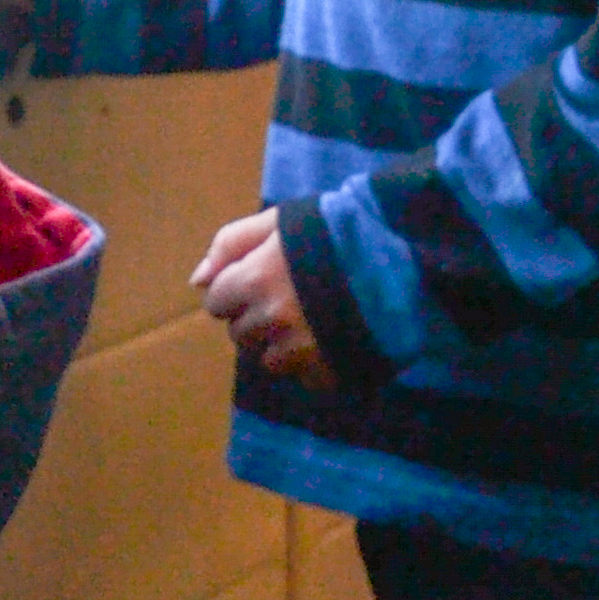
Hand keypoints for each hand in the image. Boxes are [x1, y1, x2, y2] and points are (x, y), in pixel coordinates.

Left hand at [194, 208, 333, 391]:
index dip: (235, 291)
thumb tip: (196, 281)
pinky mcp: (326, 372)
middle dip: (254, 318)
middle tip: (288, 299)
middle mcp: (270, 318)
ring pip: (268, 360)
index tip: (259, 282)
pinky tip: (330, 337)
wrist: (402, 258)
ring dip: (280, 344)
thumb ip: (230, 245)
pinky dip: (311, 362)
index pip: (216, 302)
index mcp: (254, 279)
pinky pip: (302, 377)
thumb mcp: (277, 222)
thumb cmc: (334, 231)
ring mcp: (299, 349)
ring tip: (311, 320)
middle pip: (239, 333)